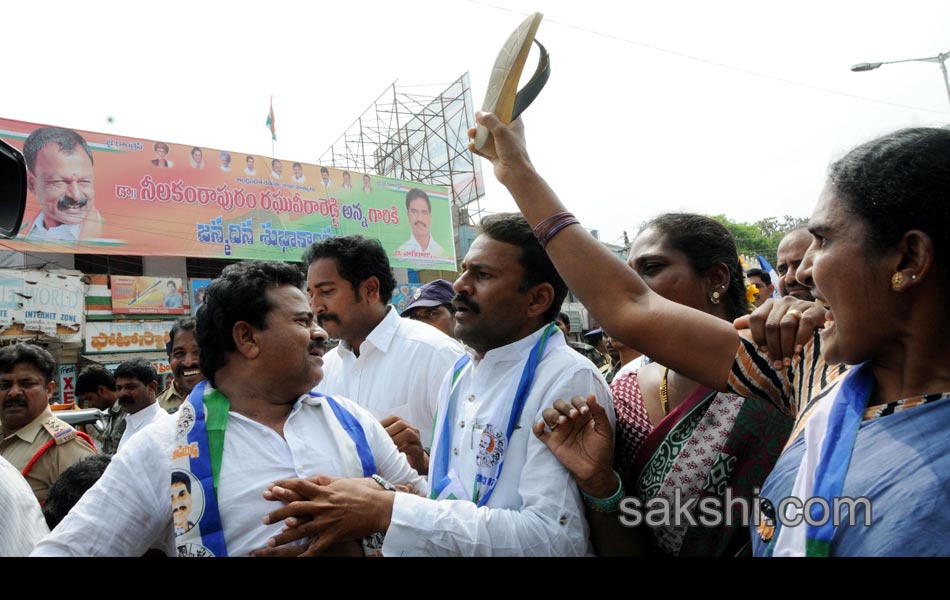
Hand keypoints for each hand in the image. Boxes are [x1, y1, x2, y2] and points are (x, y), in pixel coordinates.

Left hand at [257, 476, 393, 556]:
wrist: (378, 508)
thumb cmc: (361, 494)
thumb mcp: (341, 483)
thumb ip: (325, 482)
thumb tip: (311, 479)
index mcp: (324, 491)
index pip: (298, 486)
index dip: (282, 487)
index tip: (269, 490)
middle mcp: (322, 505)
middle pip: (294, 508)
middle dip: (277, 514)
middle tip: (263, 520)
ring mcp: (327, 521)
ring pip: (300, 529)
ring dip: (284, 536)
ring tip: (270, 542)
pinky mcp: (333, 535)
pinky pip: (316, 547)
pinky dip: (305, 555)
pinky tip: (296, 560)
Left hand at [380, 415, 427, 474]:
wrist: (414, 463)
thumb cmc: (399, 450)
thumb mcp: (391, 441)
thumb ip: (383, 435)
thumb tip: (366, 431)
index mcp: (404, 425)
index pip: (394, 418)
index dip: (384, 423)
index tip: (374, 431)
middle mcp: (412, 429)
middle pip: (401, 423)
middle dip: (389, 431)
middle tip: (380, 440)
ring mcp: (416, 440)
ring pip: (408, 433)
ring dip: (395, 439)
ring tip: (387, 447)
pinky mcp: (418, 450)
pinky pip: (411, 447)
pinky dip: (401, 449)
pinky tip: (394, 454)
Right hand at [467, 112, 532, 186]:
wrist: (515, 174)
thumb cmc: (513, 151)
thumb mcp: (501, 131)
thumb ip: (490, 121)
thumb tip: (479, 113)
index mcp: (515, 126)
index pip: (508, 112)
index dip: (499, 107)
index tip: (488, 103)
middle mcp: (508, 134)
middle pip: (494, 124)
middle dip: (483, 122)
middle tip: (476, 119)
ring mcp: (501, 146)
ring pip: (487, 137)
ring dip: (477, 135)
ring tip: (470, 133)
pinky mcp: (495, 156)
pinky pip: (483, 150)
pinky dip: (477, 148)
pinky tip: (471, 146)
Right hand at [531, 395, 615, 496]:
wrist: (596, 469)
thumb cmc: (602, 449)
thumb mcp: (604, 429)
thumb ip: (598, 412)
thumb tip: (591, 395)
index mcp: (581, 415)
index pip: (575, 400)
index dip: (578, 402)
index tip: (585, 411)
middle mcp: (569, 420)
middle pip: (559, 403)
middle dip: (565, 406)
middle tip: (574, 415)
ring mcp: (559, 430)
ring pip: (547, 414)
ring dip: (552, 414)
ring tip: (562, 421)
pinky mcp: (552, 442)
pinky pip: (539, 432)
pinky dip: (536, 427)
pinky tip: (541, 425)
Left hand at [733, 297, 826, 368]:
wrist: (821, 320)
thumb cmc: (793, 325)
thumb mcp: (773, 323)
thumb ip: (754, 324)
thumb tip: (734, 325)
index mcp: (769, 304)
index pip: (756, 318)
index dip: (757, 336)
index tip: (763, 352)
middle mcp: (782, 302)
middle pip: (771, 325)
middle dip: (773, 347)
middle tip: (777, 364)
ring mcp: (798, 304)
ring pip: (786, 325)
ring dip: (786, 346)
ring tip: (788, 361)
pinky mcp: (814, 309)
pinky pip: (805, 323)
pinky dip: (801, 338)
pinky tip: (798, 350)